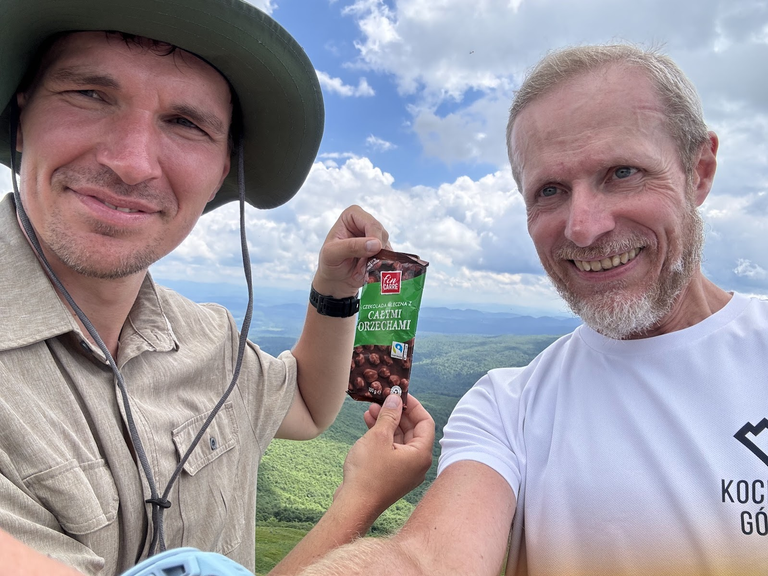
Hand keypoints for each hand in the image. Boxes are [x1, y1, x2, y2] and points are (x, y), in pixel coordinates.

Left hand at [312, 205, 389, 297]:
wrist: (335, 280)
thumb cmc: (330, 263)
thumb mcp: (332, 254)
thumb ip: (351, 247)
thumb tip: (376, 244)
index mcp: (352, 215)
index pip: (371, 223)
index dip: (373, 239)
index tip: (366, 255)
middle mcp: (365, 222)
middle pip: (382, 234)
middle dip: (375, 251)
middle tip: (362, 264)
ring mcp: (374, 235)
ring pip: (387, 245)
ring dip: (378, 259)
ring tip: (363, 267)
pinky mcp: (381, 248)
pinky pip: (390, 255)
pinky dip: (382, 264)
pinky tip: (370, 269)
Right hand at [335, 394, 434, 516]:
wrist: (354, 506)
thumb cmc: (368, 473)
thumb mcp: (378, 437)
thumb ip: (389, 416)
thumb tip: (395, 400)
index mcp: (421, 454)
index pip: (425, 422)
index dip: (413, 406)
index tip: (399, 395)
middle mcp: (417, 463)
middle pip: (412, 430)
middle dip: (396, 413)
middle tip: (382, 400)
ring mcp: (405, 470)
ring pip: (399, 439)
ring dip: (387, 423)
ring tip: (370, 410)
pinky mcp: (392, 475)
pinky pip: (392, 450)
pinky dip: (382, 437)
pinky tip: (368, 425)